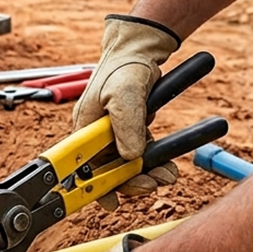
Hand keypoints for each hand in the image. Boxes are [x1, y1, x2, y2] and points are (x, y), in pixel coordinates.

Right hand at [73, 15, 180, 205]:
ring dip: (147, 173)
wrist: (139, 49)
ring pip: (126, 164)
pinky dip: (153, 161)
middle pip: (108, 170)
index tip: (111, 202)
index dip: (95, 187)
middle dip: (131, 181)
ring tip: (168, 176)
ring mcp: (112, 132)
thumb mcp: (124, 95)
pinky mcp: (129, 129)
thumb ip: (127, 126)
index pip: (84, 166)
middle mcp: (95, 133)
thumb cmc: (124, 67)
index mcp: (84, 127)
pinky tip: (168, 164)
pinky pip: (139, 152)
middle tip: (153, 184)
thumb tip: (130, 157)